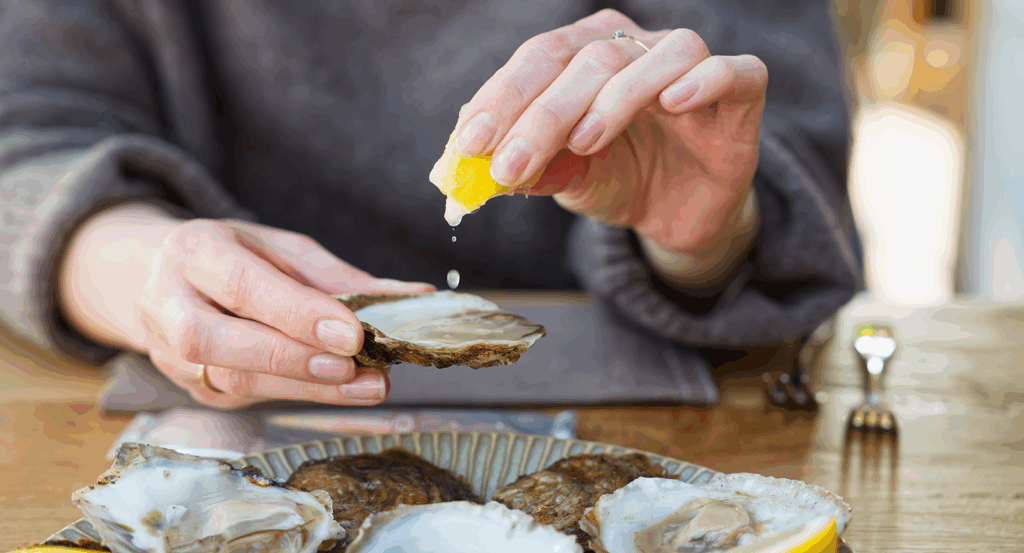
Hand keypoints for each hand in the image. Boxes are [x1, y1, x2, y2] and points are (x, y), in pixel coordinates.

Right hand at [59, 203, 432, 408]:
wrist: (160, 275)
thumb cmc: (232, 256)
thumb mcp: (281, 248)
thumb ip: (338, 275)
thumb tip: (412, 296)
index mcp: (194, 251)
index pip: (243, 286)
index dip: (297, 314)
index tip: (352, 333)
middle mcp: (169, 301)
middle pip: (219, 341)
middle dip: (293, 358)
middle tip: (354, 366)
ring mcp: (170, 351)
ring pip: (231, 378)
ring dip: (305, 387)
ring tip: (365, 385)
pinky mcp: (190, 385)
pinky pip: (243, 395)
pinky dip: (298, 394)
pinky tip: (340, 390)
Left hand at [453, 9, 765, 256]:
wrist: (683, 213)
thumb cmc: (623, 180)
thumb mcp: (569, 179)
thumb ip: (532, 167)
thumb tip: (478, 167)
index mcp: (588, 52)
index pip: (540, 59)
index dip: (503, 98)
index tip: (471, 144)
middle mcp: (638, 45)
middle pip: (590, 59)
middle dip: (543, 114)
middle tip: (510, 164)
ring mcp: (690, 66)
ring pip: (656, 57)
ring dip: (614, 99)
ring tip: (583, 144)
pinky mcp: (741, 92)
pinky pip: (730, 71)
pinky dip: (702, 82)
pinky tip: (672, 105)